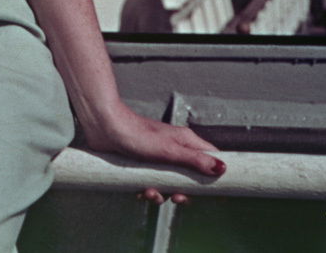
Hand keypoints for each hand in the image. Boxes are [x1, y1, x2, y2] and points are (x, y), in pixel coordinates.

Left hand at [82, 101, 223, 204]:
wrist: (103, 127)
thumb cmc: (136, 133)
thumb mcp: (170, 150)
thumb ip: (195, 160)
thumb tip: (222, 168)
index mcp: (186, 142)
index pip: (211, 158)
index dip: (217, 175)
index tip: (219, 193)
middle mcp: (175, 149)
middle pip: (191, 178)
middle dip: (184, 192)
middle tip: (177, 198)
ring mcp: (159, 158)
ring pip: (170, 184)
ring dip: (162, 194)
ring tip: (151, 193)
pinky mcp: (143, 166)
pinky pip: (153, 184)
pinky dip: (148, 190)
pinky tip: (140, 191)